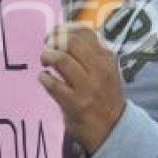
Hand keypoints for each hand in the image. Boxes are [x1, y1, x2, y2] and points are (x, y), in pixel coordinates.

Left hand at [39, 23, 125, 154]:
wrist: (114, 129)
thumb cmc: (105, 95)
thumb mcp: (106, 70)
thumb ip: (90, 52)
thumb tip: (64, 33)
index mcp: (107, 58)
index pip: (84, 32)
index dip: (64, 29)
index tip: (55, 33)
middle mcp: (99, 70)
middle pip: (70, 42)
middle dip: (53, 40)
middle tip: (47, 46)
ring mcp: (87, 87)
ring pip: (61, 59)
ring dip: (47, 56)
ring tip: (45, 61)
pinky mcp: (75, 104)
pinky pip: (52, 84)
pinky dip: (43, 78)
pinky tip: (45, 79)